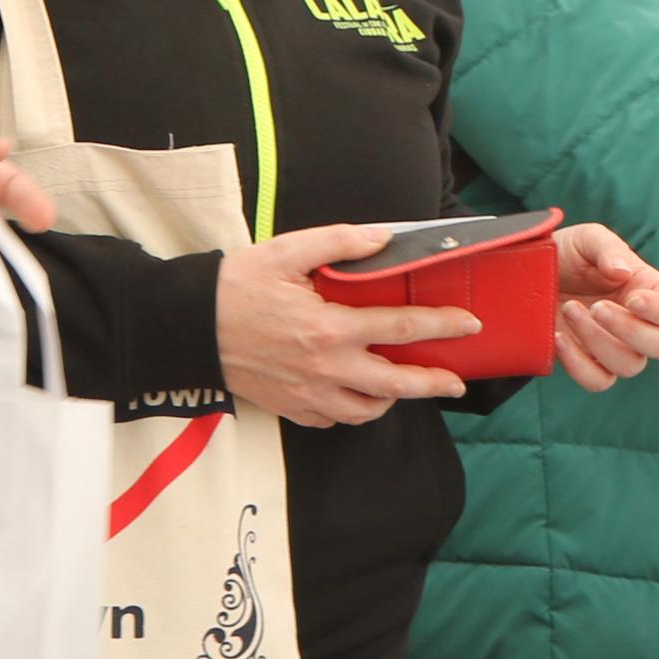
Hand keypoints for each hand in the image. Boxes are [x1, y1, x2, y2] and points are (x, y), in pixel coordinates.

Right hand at [217, 225, 479, 426]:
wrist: (189, 328)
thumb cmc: (236, 286)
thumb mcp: (287, 251)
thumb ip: (339, 242)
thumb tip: (384, 239)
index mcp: (330, 327)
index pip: (402, 327)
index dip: (441, 325)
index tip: (469, 324)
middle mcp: (326, 368)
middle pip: (396, 384)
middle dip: (434, 383)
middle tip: (457, 382)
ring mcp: (309, 394)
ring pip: (366, 410)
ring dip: (392, 400)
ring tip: (405, 387)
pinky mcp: (291, 408)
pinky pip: (334, 419)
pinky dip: (353, 409)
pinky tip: (359, 394)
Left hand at [553, 223, 658, 392]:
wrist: (527, 273)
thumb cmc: (567, 254)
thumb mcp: (587, 239)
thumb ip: (608, 249)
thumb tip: (623, 272)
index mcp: (649, 291)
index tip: (632, 299)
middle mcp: (639, 324)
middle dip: (631, 330)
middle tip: (597, 307)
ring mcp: (614, 348)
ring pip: (629, 365)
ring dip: (597, 340)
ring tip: (569, 309)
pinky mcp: (587, 364)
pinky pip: (597, 380)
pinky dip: (578, 363)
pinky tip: (558, 336)